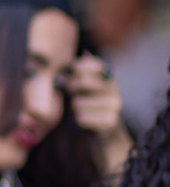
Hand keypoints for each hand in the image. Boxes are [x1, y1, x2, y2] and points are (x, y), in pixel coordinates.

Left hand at [67, 54, 133, 175]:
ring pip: (78, 103)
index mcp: (109, 78)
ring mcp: (115, 106)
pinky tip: (85, 122)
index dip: (79, 67)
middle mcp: (115, 90)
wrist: (103, 132)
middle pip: (83, 83)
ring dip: (74, 108)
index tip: (71, 70)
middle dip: (72, 89)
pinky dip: (78, 121)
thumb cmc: (89, 105)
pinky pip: (81, 118)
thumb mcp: (85, 87)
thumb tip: (85, 53)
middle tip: (72, 93)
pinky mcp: (110, 122)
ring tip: (81, 110)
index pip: (95, 65)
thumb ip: (82, 73)